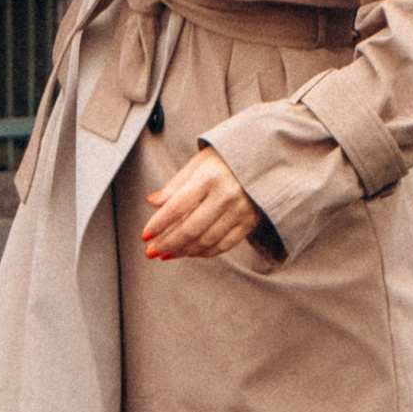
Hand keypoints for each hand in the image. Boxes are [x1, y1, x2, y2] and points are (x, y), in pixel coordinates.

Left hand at [140, 146, 262, 261]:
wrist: (266, 158)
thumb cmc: (227, 158)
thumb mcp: (198, 162)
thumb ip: (175, 184)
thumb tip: (153, 202)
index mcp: (209, 176)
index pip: (178, 206)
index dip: (159, 224)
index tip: (146, 235)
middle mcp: (226, 194)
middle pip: (191, 228)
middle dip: (168, 243)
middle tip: (152, 251)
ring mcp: (240, 210)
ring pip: (206, 240)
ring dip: (184, 251)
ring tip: (168, 253)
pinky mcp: (250, 222)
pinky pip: (224, 244)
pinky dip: (205, 252)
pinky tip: (191, 253)